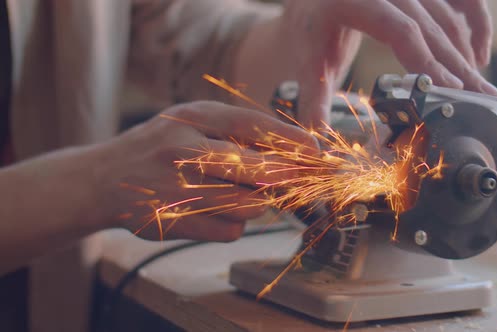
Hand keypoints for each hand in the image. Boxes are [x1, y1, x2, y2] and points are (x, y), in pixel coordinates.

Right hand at [93, 101, 317, 241]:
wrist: (103, 179)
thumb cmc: (157, 147)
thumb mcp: (190, 122)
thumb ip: (235, 131)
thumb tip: (292, 150)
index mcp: (190, 117)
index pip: (252, 126)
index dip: (290, 140)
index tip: (316, 152)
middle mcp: (183, 150)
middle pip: (256, 169)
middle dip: (286, 177)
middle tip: (296, 180)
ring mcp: (177, 189)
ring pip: (249, 205)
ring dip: (257, 203)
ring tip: (239, 192)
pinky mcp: (174, 223)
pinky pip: (229, 230)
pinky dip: (234, 223)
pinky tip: (215, 210)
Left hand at [278, 0, 496, 126]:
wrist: (313, 0)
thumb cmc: (308, 27)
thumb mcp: (307, 62)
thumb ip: (313, 101)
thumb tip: (317, 144)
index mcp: (356, 1)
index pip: (401, 29)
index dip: (427, 60)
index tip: (448, 88)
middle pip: (432, 26)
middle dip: (459, 66)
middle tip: (483, 98)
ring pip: (447, 18)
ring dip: (466, 54)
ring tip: (482, 89)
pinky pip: (455, 3)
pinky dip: (472, 26)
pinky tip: (478, 56)